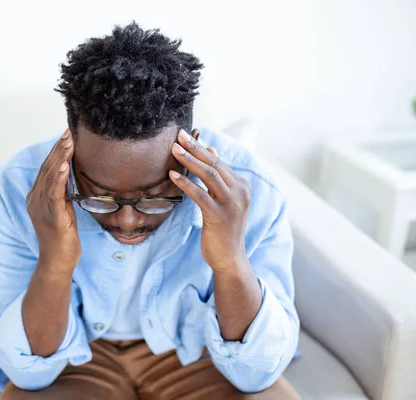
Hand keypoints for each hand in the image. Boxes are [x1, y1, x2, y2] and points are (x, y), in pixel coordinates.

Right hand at [26, 128, 80, 271]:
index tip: (67, 134)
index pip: (47, 168)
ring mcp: (42, 208)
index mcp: (37, 196)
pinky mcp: (52, 217)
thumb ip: (62, 193)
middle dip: (59, 148)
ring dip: (60, 157)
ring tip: (68, 141)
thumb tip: (70, 175)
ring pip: (50, 177)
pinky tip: (64, 166)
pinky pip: (55, 195)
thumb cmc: (63, 237)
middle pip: (47, 168)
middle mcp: (36, 199)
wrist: (57, 262)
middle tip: (69, 131)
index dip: (56, 150)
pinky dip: (58, 178)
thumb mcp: (63, 210)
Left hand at [169, 129, 250, 272]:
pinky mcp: (220, 216)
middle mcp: (240, 192)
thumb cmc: (223, 229)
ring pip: (209, 175)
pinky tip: (173, 176)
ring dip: (190, 161)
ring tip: (174, 150)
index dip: (201, 147)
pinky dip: (186, 183)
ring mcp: (231, 204)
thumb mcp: (223, 200)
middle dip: (195, 148)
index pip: (219, 162)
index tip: (185, 135)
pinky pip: (201, 195)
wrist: (230, 258)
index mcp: (242, 186)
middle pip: (214, 164)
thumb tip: (211, 149)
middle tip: (178, 135)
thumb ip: (219, 177)